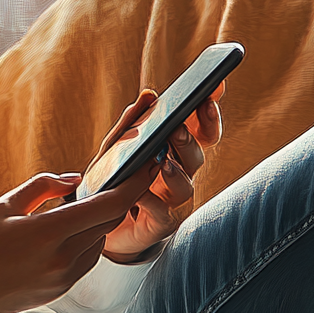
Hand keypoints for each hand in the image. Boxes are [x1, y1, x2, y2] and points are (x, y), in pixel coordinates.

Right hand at [0, 158, 161, 312]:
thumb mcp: (4, 205)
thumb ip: (43, 186)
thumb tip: (75, 178)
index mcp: (48, 232)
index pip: (108, 206)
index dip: (135, 185)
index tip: (151, 166)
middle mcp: (63, 258)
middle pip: (110, 222)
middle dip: (119, 199)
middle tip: (122, 177)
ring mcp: (65, 277)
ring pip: (100, 241)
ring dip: (100, 221)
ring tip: (86, 204)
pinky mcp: (62, 290)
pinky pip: (88, 258)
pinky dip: (88, 240)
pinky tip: (73, 229)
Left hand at [95, 82, 224, 262]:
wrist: (100, 222)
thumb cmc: (115, 179)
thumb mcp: (116, 148)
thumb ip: (131, 123)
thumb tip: (149, 95)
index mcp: (175, 153)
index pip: (201, 130)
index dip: (209, 111)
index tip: (213, 88)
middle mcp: (180, 175)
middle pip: (196, 155)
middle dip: (189, 140)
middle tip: (178, 127)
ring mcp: (173, 201)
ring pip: (186, 186)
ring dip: (176, 172)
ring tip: (162, 162)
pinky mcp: (160, 223)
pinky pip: (160, 211)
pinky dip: (150, 200)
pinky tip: (139, 192)